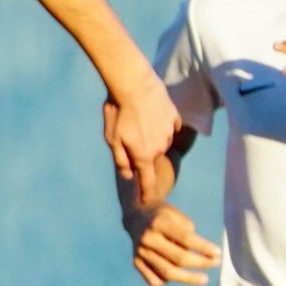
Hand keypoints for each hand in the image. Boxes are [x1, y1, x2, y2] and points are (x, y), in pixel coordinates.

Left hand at [102, 70, 180, 190]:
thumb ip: (121, 160)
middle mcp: (160, 147)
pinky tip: (151, 115)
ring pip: (161, 143)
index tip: (149, 201)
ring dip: (152, 139)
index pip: (148, 181)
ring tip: (138, 122)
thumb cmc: (117, 111)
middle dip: (143, 154)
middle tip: (130, 137)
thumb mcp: (112, 139)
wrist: (133, 83)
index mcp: (143, 156)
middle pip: (152, 158)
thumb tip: (129, 176)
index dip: (148, 193)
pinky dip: (161, 126)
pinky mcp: (174, 117)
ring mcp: (169, 132)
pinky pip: (169, 127)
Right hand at [126, 200, 218, 285]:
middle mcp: (147, 239)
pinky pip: (154, 280)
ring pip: (167, 273)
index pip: (185, 239)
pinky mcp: (136, 263)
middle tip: (216, 263)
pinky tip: (177, 274)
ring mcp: (140, 253)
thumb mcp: (176, 214)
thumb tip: (198, 255)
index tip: (219, 253)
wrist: (136, 217)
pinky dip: (167, 280)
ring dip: (189, 278)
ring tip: (204, 279)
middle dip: (201, 263)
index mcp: (157, 223)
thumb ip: (187, 232)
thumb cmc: (163, 216)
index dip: (204, 247)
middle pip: (178, 258)